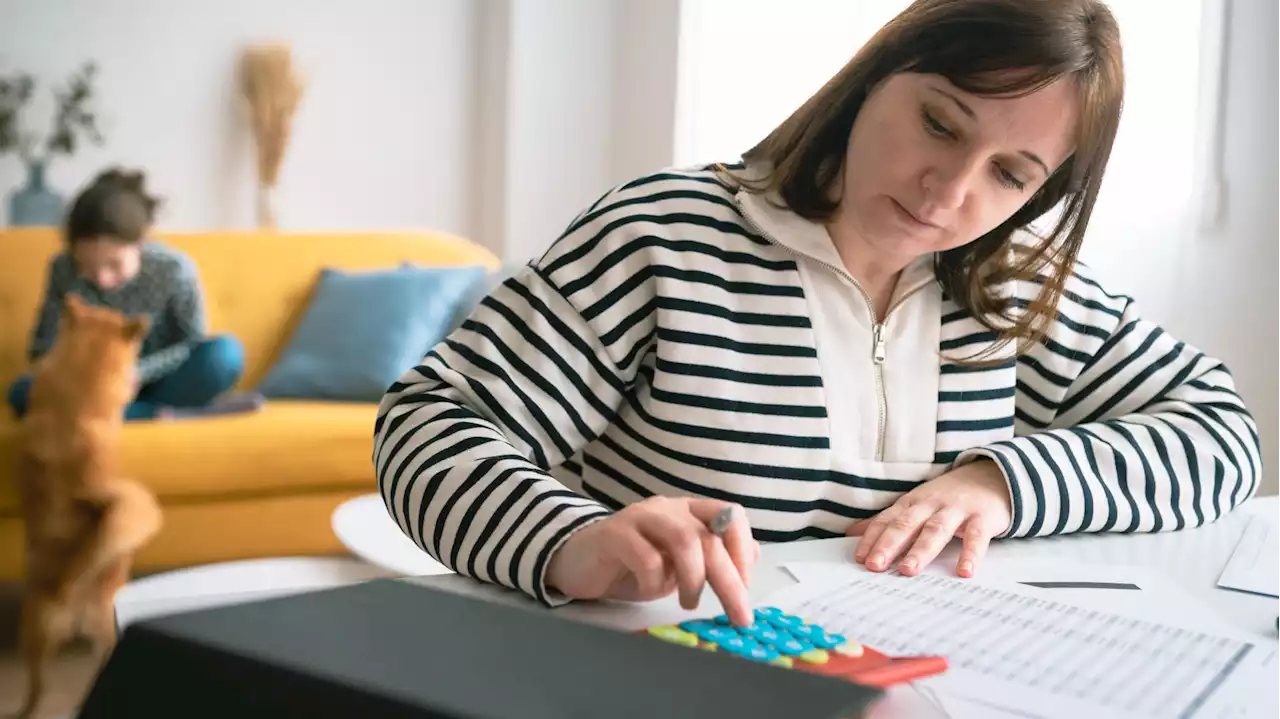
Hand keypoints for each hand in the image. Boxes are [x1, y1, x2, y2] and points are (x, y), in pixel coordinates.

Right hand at [545, 496, 759, 625]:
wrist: (580, 562)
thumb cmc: (634, 565)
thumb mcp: (679, 565)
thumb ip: (711, 558)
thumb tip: (752, 558)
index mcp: (688, 511)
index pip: (728, 515)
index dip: (743, 548)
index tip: (746, 584)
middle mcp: (668, 508)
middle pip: (709, 536)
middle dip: (729, 579)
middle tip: (738, 614)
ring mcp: (640, 518)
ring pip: (683, 539)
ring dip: (694, 578)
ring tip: (689, 603)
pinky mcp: (614, 534)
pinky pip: (646, 556)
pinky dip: (655, 581)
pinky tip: (649, 591)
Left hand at [848, 459, 1011, 578]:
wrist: (993, 477)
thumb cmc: (948, 497)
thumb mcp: (917, 504)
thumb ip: (888, 520)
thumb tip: (853, 533)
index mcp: (913, 503)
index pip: (887, 520)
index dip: (872, 537)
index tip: (859, 557)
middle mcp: (931, 504)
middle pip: (907, 524)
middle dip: (889, 544)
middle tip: (874, 565)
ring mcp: (957, 509)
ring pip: (936, 530)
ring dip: (921, 550)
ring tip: (908, 570)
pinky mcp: (982, 517)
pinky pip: (976, 538)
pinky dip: (970, 554)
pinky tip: (964, 572)